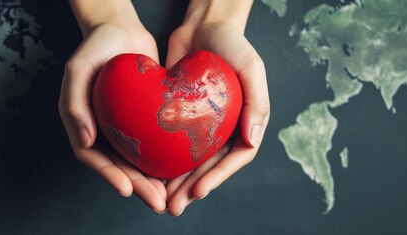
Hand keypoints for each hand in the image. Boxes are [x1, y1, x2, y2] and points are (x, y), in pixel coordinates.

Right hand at [59, 0, 165, 212]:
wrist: (121, 29)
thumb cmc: (95, 45)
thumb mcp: (78, 69)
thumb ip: (75, 104)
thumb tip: (85, 140)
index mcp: (82, 123)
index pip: (93, 157)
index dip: (109, 175)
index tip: (126, 189)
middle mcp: (102, 130)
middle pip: (118, 166)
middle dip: (137, 186)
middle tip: (156, 202)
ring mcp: (123, 127)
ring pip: (137, 161)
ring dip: (151, 180)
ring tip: (169, 197)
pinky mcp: (143, 120)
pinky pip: (153, 144)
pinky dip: (164, 159)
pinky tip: (180, 171)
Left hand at [164, 0, 270, 216]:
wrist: (203, 26)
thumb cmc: (232, 44)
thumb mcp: (251, 68)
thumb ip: (257, 103)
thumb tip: (253, 141)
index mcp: (246, 123)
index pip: (234, 158)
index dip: (217, 177)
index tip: (198, 191)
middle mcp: (225, 129)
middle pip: (210, 166)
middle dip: (192, 188)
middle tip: (174, 206)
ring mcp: (202, 126)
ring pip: (190, 161)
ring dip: (177, 183)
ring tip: (161, 199)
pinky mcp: (180, 118)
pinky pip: (172, 144)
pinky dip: (163, 160)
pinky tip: (149, 173)